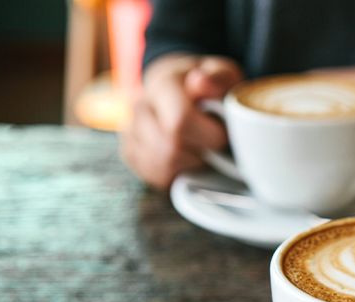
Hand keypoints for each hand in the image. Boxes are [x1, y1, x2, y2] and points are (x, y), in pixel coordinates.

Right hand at [119, 54, 243, 189]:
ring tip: (200, 149)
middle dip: (201, 152)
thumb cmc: (205, 85)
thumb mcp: (221, 73)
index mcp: (163, 85)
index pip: (180, 122)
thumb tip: (202, 82)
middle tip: (213, 143)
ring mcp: (130, 132)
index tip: (224, 132)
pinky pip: (154, 175)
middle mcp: (140, 108)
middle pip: (170, 149)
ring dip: (190, 164)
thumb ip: (219, 77)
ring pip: (162, 165)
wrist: (176, 87)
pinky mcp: (130, 153)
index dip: (212, 135)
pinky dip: (177, 174)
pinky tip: (187, 160)